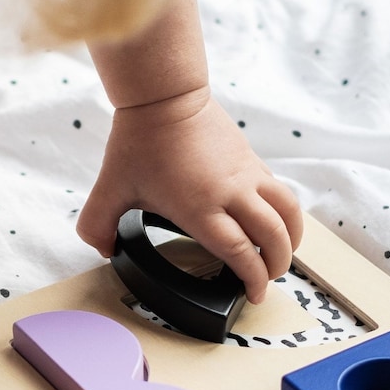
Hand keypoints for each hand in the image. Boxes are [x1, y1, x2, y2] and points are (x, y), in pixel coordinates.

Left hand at [76, 88, 302, 303]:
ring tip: (284, 254)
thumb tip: (104, 251)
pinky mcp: (251, 159)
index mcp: (200, 207)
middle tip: (268, 280)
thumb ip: (97, 226)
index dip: (253, 278)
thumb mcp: (108, 189)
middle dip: (277, 265)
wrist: (164, 95)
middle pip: (272, 236)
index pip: (239, 251)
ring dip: (292, 238)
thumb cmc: (138, 141)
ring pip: (287, 211)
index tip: (253, 294)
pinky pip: (278, 191)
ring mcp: (246, 174)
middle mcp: (231, 192)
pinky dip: (283, 212)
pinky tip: (272, 221)